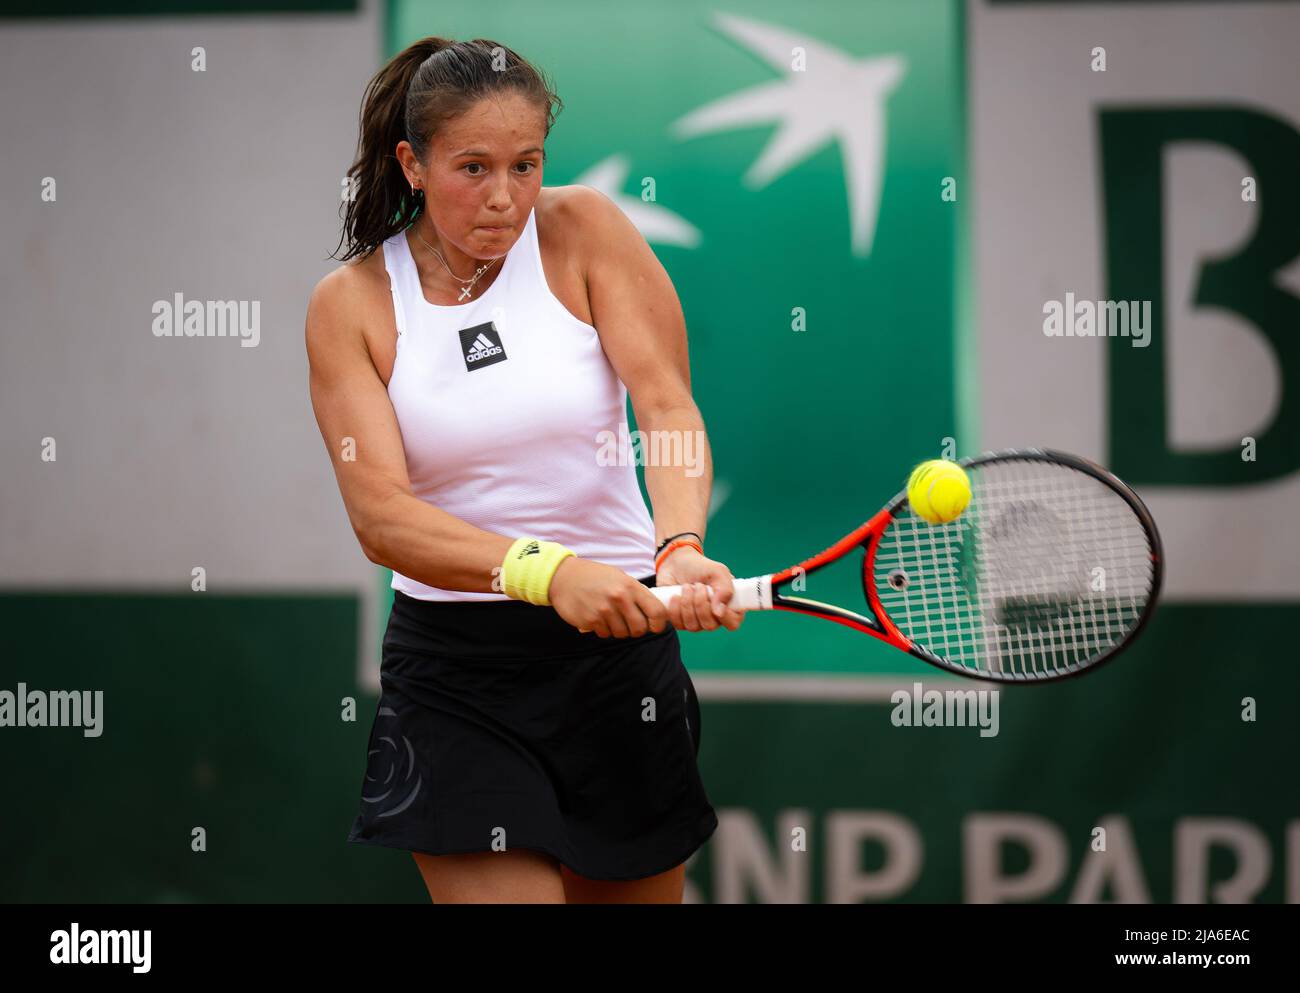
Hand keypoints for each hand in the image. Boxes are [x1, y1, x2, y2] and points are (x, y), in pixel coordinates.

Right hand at [548, 557, 669, 637]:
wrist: (563, 577)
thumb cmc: (594, 576)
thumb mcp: (619, 577)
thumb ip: (635, 593)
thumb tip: (653, 612)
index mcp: (630, 586)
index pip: (656, 611)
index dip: (659, 623)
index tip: (654, 626)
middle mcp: (620, 598)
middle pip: (640, 628)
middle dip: (637, 630)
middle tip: (630, 624)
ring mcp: (605, 610)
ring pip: (622, 634)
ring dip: (619, 630)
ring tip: (611, 618)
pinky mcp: (591, 621)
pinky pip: (605, 634)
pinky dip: (604, 630)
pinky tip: (598, 618)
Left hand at [656, 546, 745, 632]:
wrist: (677, 564)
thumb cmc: (701, 567)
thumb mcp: (718, 572)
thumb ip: (725, 590)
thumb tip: (719, 612)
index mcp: (729, 606)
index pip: (733, 623)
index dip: (724, 616)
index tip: (714, 598)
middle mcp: (714, 618)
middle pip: (710, 626)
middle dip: (701, 604)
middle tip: (698, 585)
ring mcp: (697, 622)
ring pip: (693, 626)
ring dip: (687, 604)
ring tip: (686, 587)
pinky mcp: (680, 621)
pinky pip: (679, 624)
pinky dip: (675, 609)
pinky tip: (675, 595)